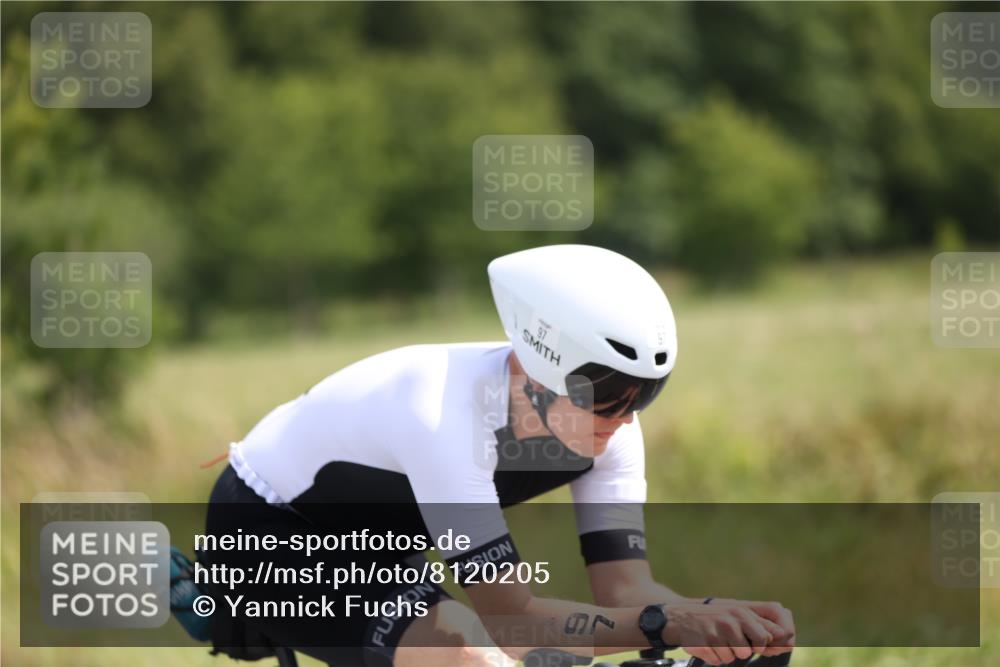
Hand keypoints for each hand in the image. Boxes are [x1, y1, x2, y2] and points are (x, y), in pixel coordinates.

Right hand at [663, 599, 794, 664]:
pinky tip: (708, 645)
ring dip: (728, 654)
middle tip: (735, 642)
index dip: (768, 645)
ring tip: (718, 641)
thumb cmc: (716, 618)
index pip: (769, 635)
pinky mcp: (704, 643)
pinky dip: (714, 657)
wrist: (681, 618)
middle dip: (747, 650)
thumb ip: (762, 625)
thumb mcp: (739, 615)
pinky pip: (718, 661)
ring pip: (735, 657)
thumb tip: (788, 638)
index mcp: (743, 612)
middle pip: (755, 648)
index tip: (759, 645)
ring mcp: (717, 631)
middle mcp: (731, 619)